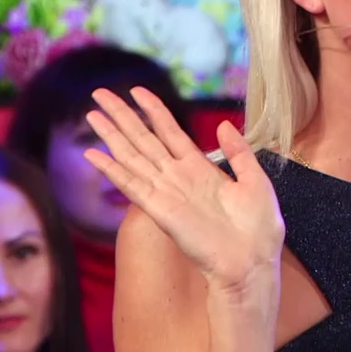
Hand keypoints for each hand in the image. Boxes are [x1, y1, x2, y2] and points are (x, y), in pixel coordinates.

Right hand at [84, 87, 284, 300]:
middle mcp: (178, 177)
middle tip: (100, 93)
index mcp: (200, 169)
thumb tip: (223, 124)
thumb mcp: (255, 180)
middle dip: (123, 116)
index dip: (154, 110)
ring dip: (112, 135)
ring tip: (92, 113)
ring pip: (133, 156)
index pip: (171, 132)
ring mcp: (167, 192)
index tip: (137, 91)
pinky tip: (94, 154)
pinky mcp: (160, 209)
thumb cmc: (258, 227)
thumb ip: (238, 152)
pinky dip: (112, 170)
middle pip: (144, 139)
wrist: (253, 260)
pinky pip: (132, 185)